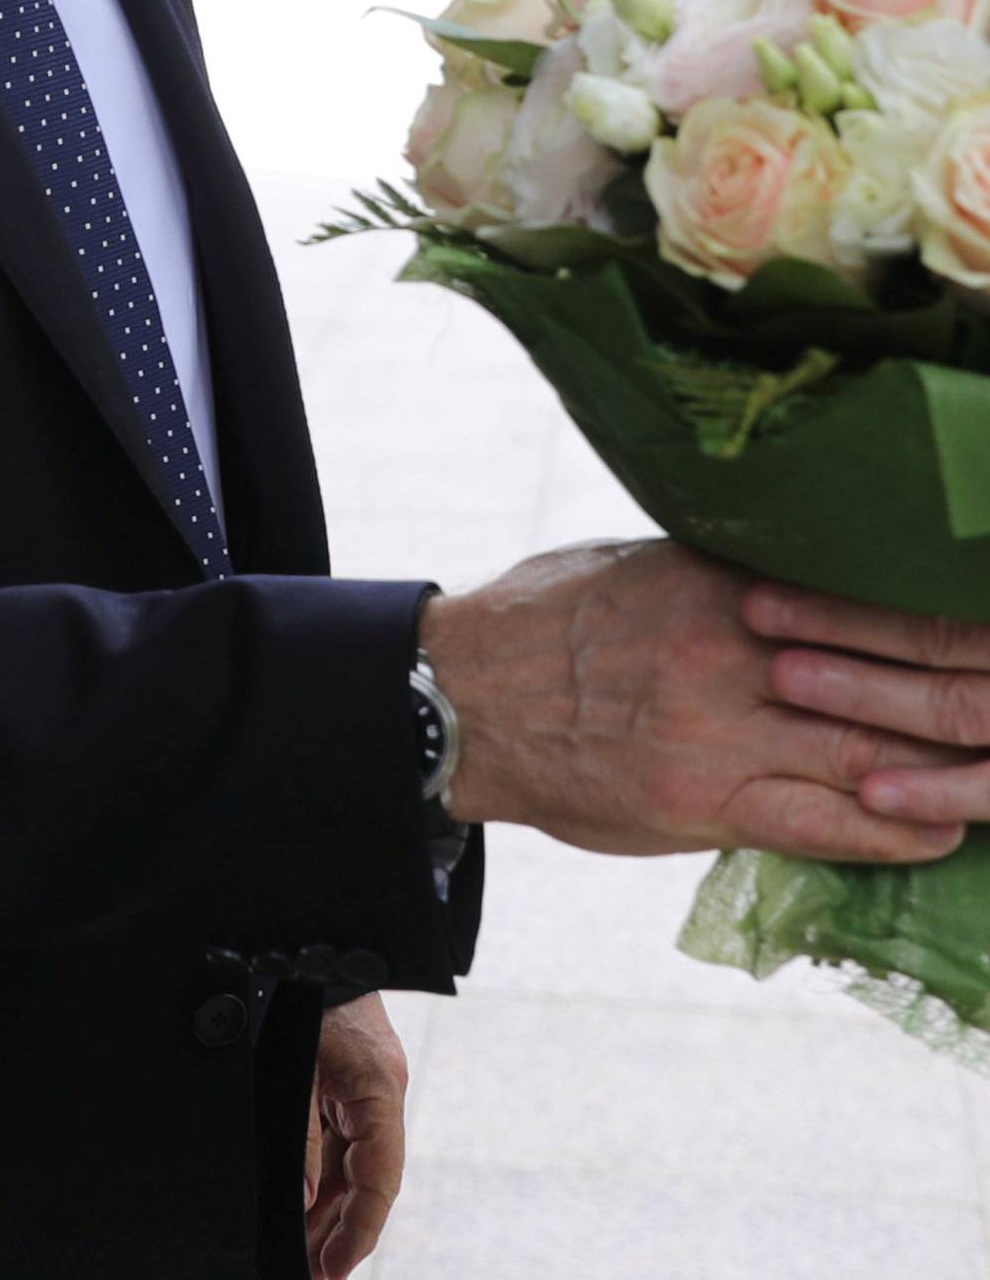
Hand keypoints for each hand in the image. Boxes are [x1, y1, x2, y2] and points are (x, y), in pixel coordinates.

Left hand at [304, 993, 406, 1277]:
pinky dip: (321, 1172)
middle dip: (340, 1229)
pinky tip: (301, 1202)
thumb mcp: (298, 1068)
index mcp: (380, 1090)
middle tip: (313, 1272)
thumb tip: (302, 1200)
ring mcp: (364, 1087)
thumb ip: (301, 1137)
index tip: (334, 1268)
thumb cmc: (303, 994)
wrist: (305, 942)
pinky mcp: (345, 1079)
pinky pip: (338, 1138)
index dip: (359, 1231)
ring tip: (303, 1251)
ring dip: (328, 1206)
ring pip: (350, 1162)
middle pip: (366, 1179)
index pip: (380, 1181)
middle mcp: (380, 1093)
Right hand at [419, 540, 967, 863]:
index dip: (936, 620)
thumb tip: (778, 574)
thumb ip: (714, 574)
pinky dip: (891, 828)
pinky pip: (820, 822)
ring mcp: (720, 728)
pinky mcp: (702, 800)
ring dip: (945, 769)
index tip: (982, 626)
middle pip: (884, 675)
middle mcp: (732, 647)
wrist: (457, 697)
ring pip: (868, 750)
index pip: (860, 596)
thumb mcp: (633, 563)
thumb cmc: (542, 619)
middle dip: (962, 696)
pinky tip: (938, 830)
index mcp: (718, 577)